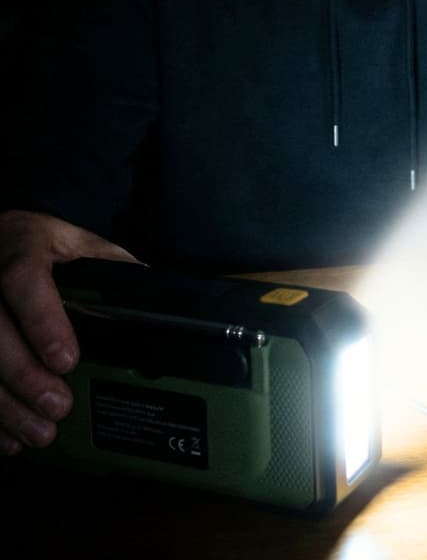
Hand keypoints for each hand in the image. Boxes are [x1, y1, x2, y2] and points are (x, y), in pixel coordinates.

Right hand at [0, 209, 138, 454]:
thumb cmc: (46, 244)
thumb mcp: (79, 241)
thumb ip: (112, 264)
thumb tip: (157, 293)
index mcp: (23, 245)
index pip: (24, 279)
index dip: (43, 321)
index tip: (68, 360)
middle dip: (24, 375)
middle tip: (57, 406)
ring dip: (5, 405)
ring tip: (39, 434)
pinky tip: (6, 440)